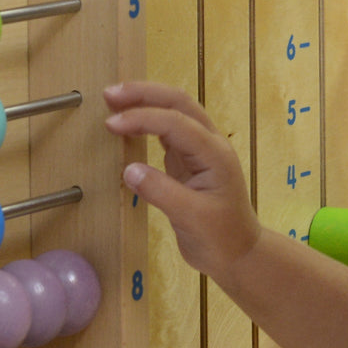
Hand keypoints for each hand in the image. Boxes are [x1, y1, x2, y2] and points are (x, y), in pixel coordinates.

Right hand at [103, 81, 260, 279]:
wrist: (238, 254)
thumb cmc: (220, 238)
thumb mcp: (191, 218)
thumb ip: (161, 191)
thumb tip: (128, 170)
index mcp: (214, 153)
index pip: (176, 122)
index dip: (142, 118)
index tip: (111, 124)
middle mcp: (209, 143)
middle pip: (178, 102)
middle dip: (144, 93)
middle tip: (109, 94)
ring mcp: (199, 149)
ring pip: (175, 110)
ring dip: (146, 101)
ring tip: (114, 99)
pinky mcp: (188, 160)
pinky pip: (169, 129)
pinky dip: (147, 120)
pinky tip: (128, 122)